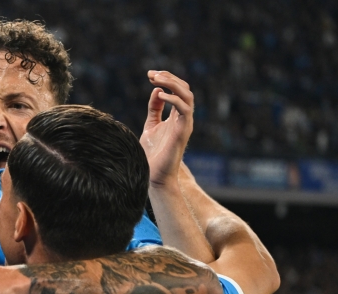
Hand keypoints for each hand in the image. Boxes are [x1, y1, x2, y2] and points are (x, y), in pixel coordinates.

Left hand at [140, 71, 193, 187]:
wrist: (154, 175)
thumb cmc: (153, 153)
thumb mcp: (150, 126)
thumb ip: (154, 109)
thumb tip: (156, 90)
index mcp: (177, 115)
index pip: (178, 90)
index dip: (166, 79)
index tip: (150, 74)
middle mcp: (184, 117)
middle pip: (185, 88)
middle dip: (169, 77)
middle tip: (151, 74)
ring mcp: (185, 124)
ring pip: (187, 95)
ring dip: (172, 84)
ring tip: (156, 79)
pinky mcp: (183, 131)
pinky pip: (184, 109)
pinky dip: (173, 99)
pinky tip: (159, 95)